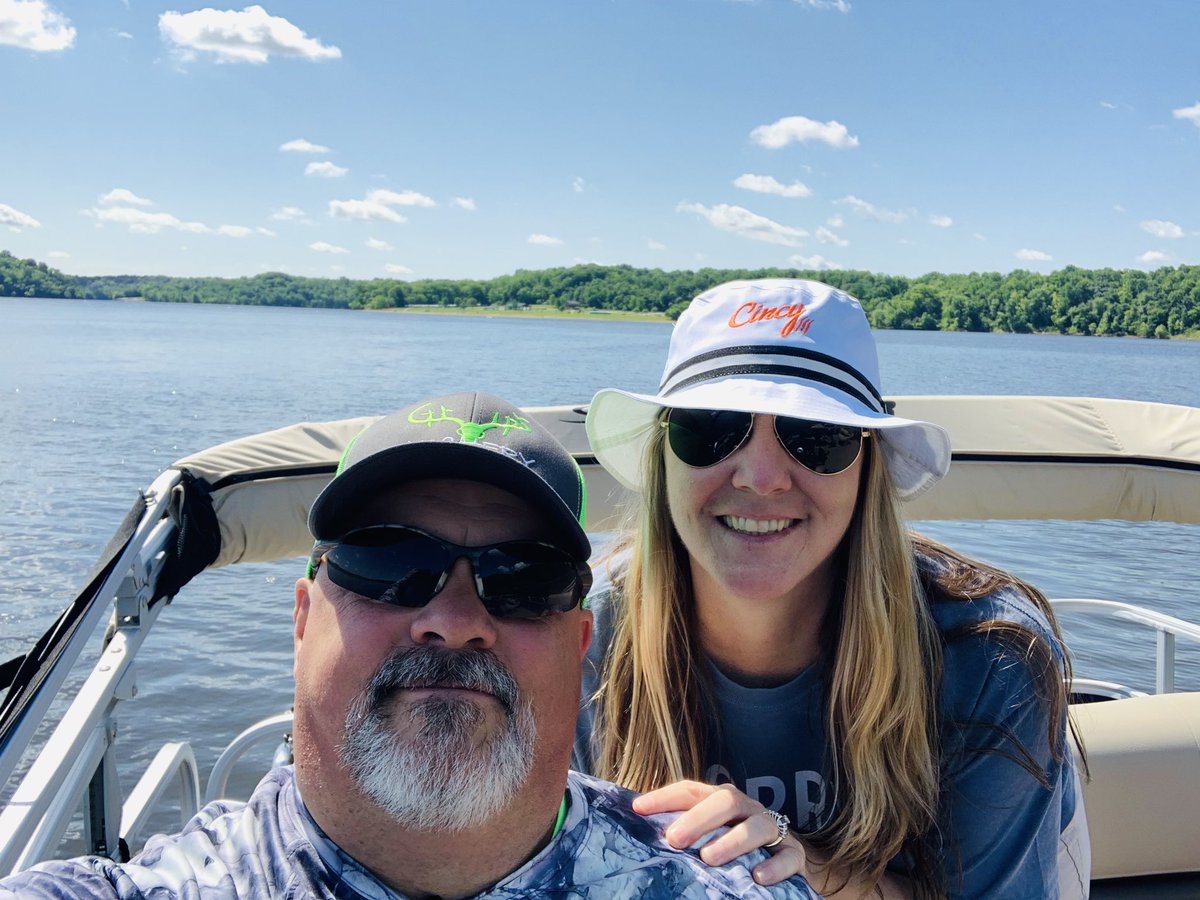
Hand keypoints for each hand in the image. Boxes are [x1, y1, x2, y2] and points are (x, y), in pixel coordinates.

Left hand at [631, 780, 806, 886]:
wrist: (785, 865)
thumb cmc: (735, 852)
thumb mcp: (708, 839)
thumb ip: (685, 837)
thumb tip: (643, 838)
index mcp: (722, 802)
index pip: (692, 791)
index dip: (665, 797)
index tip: (638, 809)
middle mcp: (747, 809)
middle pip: (726, 801)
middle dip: (699, 819)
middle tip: (675, 839)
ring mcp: (773, 829)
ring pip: (758, 826)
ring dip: (732, 841)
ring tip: (709, 858)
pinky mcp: (794, 854)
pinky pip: (788, 856)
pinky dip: (774, 865)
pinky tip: (756, 877)